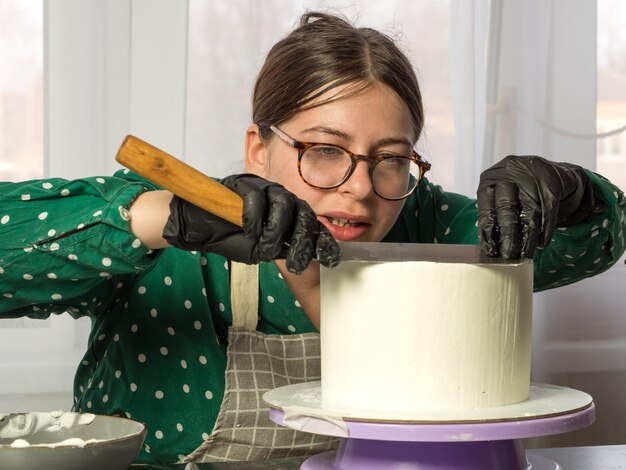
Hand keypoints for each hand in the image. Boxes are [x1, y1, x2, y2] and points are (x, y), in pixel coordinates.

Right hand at [162, 174, 339, 273]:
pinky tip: (248, 231)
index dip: (323, 241)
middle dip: (304, 241)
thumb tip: (306, 256)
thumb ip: (282, 249)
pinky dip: (255, 220)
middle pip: (305, 212)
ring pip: (285, 204)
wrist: (198, 227)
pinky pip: (257, 199)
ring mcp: (263, 187)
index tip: (331, 260)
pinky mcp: (243, 182)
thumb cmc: (230, 237)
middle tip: (298, 263)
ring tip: (265, 247)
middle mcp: (280, 196)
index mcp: (288, 211)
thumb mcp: (262, 250)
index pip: (312, 223)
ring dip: (277, 232)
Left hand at [476, 155, 601, 258]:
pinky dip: (545, 229)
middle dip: (508, 235)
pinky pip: (548, 210)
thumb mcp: (501, 196)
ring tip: (526, 254)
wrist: (549, 172)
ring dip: (528, 237)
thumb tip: (492, 246)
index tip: (490, 250)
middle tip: (508, 255)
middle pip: (507, 208)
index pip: (486, 206)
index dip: (488, 231)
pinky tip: (542, 242)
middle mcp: (509, 174)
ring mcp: (531, 177)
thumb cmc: (518, 190)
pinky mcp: (552, 182)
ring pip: (529, 212)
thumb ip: (496, 215)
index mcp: (490, 178)